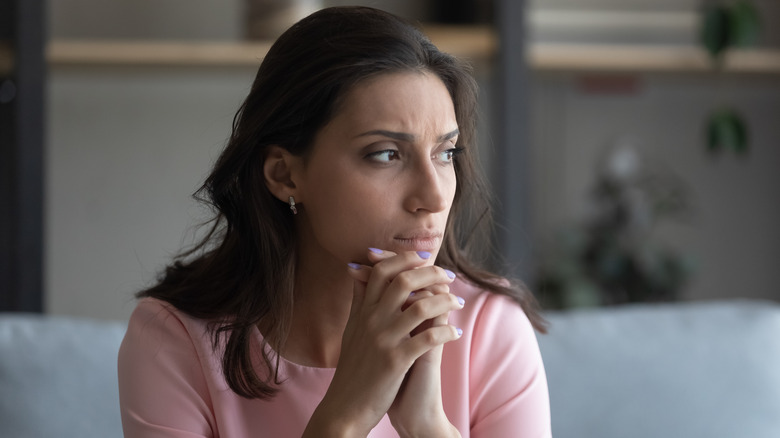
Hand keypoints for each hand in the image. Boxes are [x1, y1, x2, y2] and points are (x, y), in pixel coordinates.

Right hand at [304, 249, 462, 436]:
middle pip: (403, 281)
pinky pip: (428, 339)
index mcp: (363, 312)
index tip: (424, 258)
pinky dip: (447, 332)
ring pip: (421, 307)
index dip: (404, 259)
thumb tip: (357, 271)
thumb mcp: (351, 329)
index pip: (382, 271)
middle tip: (448, 275)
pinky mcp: (396, 361)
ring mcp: (384, 340)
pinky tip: (456, 332)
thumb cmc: (352, 369)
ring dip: (445, 301)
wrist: (345, 407)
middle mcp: (371, 321)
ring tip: (458, 301)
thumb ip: (358, 300)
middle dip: (431, 273)